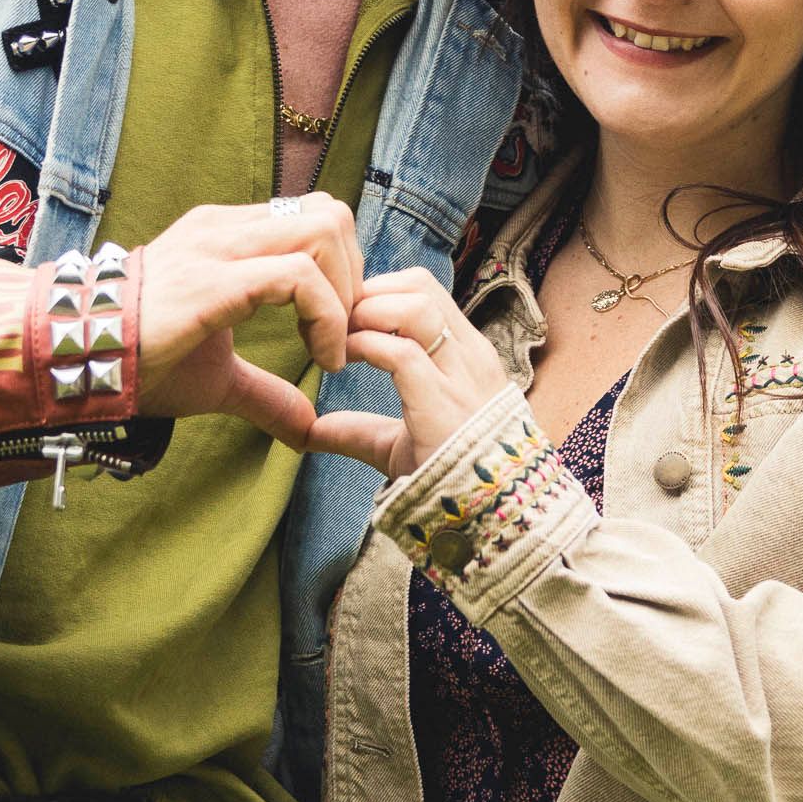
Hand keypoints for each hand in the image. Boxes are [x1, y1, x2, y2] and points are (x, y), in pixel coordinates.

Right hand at [131, 195, 366, 452]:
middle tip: (341, 334)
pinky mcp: (212, 280)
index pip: (315, 218)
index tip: (334, 333)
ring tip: (330, 346)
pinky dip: (327, 317)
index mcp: (227, 237)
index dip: (344, 271)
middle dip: (354, 275)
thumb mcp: (216, 377)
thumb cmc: (137, 361)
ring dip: (345, 292)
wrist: (70, 359)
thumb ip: (264, 393)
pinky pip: (297, 277)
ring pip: (323, 230)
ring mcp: (218, 246)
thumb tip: (306, 427)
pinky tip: (321, 359)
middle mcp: (226, 229)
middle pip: (330, 213)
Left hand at [310, 270, 507, 478]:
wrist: (492, 516)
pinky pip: (402, 354)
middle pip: (419, 285)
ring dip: (369, 314)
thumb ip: (359, 430)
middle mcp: (468, 356)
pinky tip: (345, 362)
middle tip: (335, 325)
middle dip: (369, 294)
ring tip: (342, 340)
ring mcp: (461, 376)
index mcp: (466, 355)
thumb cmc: (452, 478)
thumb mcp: (401, 444)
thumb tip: (310, 431)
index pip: (424, 289)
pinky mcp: (444, 403)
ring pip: (416, 305)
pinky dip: (366, 348)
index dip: (378, 292)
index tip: (345, 319)